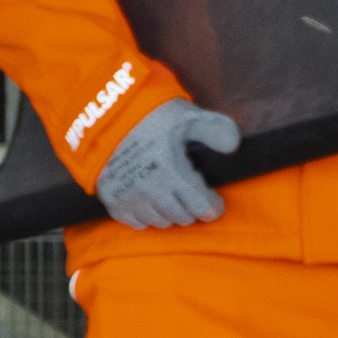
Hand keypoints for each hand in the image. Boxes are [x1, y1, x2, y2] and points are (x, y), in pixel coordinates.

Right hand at [96, 100, 237, 229]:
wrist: (102, 115)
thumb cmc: (149, 113)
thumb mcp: (187, 115)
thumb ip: (215, 130)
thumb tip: (234, 147)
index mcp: (173, 173)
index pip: (202, 207)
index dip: (212, 207)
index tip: (214, 202)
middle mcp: (151, 192)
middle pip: (182, 217)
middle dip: (192, 208)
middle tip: (192, 196)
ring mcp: (130, 198)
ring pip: (160, 222)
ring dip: (170, 213)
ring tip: (172, 198)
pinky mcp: (111, 200)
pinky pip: (135, 223)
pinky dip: (146, 217)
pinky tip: (150, 203)